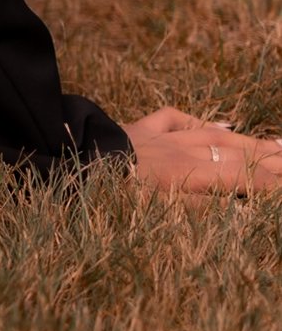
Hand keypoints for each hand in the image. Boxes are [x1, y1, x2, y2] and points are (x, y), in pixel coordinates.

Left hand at [124, 107, 281, 195]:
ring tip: (276, 144)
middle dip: (268, 159)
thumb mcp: (158, 210)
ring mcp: (160, 137)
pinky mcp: (139, 129)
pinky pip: (173, 119)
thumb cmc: (112, 194)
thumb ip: (200, 207)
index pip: (239, 176)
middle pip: (234, 154)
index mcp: (185, 174)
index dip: (267, 182)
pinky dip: (197, 122)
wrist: (70, 164)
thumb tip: (238, 204)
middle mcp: (180, 151)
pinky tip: (221, 126)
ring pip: (212, 136)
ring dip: (245, 141)